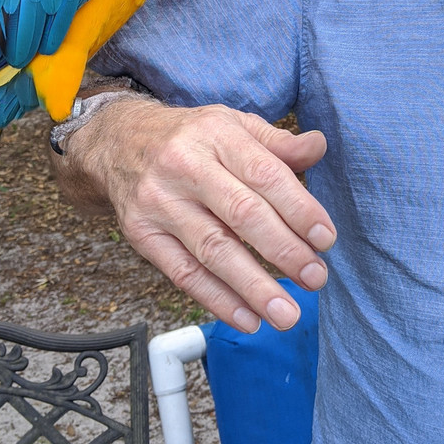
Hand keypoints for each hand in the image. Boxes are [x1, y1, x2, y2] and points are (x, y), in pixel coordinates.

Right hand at [67, 99, 332, 332]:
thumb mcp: (234, 125)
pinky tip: (248, 319)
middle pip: (241, 214)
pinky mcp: (142, 234)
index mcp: (217, 134)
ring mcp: (160, 202)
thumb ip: (278, 143)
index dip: (298, 208)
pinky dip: (217, 300)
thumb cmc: (193, 137)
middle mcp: (186, 166)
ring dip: (253, 287)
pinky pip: (182, 273)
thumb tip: (319, 147)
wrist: (118, 142)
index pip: (264, 174)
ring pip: (212, 250)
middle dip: (283, 250)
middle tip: (315, 278)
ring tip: (286, 314)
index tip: (325, 239)